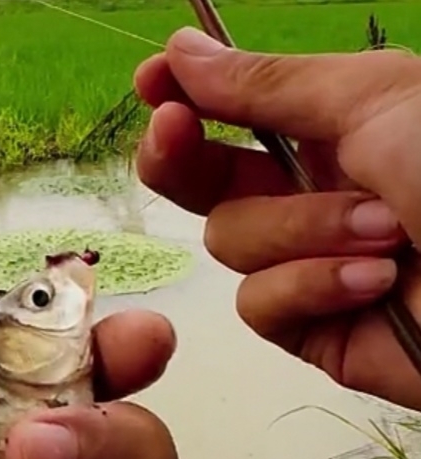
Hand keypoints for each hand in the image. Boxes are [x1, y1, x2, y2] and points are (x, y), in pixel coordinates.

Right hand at [133, 28, 420, 409]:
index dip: (185, 97)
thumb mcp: (376, 101)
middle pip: (202, 178)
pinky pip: (258, 302)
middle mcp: (312, 193)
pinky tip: (375, 283)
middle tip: (172, 133)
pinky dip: (310, 287)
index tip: (152, 83)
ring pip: (230, 240)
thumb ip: (268, 84)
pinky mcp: (311, 328)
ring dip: (300, 230)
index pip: (233, 112)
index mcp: (335, 128)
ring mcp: (307, 262)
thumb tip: (183, 51)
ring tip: (384, 231)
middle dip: (183, 155)